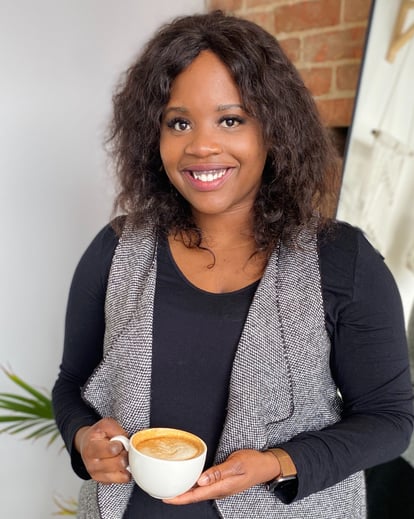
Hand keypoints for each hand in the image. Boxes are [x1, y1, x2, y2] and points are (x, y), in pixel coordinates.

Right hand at [74, 417, 129, 483]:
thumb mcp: (105, 425)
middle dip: (125, 454)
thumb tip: (128, 441)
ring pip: (123, 474)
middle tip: (122, 450)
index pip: (112, 450)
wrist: (86, 445)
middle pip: (120, 463)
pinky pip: (122, 480)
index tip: (119, 442)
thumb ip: (117, 430)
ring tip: (121, 456)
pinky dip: (125, 472)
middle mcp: (92, 464)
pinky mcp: (103, 481)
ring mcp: (97, 475)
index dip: (120, 444)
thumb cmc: (96, 435)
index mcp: (91, 448)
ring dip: (126, 464)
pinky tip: (120, 464)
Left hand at [163, 449, 279, 504]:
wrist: (266, 466)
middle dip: (178, 496)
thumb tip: (201, 480)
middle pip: (194, 496)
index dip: (180, 498)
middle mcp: (219, 490)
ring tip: (170, 488)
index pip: (195, 496)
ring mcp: (221, 488)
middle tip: (161, 492)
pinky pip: (204, 487)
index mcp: (221, 487)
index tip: (166, 498)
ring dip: (184, 492)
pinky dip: (193, 486)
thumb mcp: (237, 464)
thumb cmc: (253, 463)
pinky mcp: (222, 483)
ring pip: (198, 492)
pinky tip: (188, 481)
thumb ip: (219, 472)